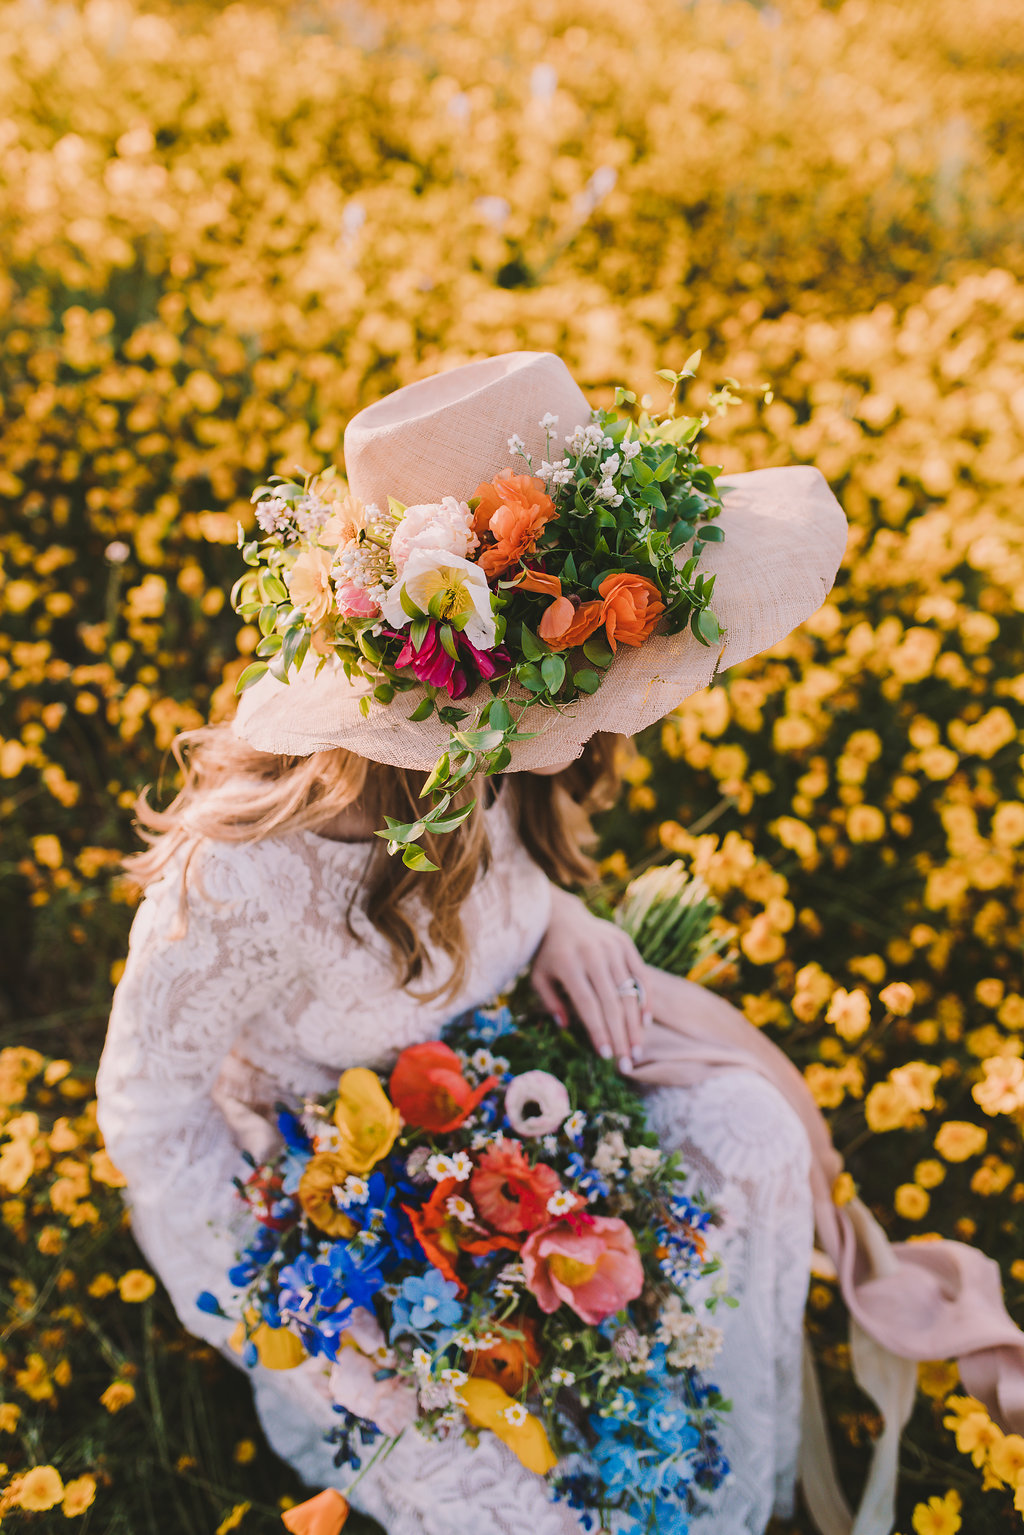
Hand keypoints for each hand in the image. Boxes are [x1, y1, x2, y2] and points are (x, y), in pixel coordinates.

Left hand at [530, 885, 651, 1069]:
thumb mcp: (538, 977)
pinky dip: (645, 1000)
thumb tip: (566, 1027)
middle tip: (626, 1063)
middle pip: (612, 1003)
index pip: (587, 1005)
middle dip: (620, 1036)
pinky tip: (646, 1022)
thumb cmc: (547, 954)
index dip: (599, 1031)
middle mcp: (592, 954)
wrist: (562, 915)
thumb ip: (550, 1002)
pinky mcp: (625, 943)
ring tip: (637, 1050)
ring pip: (629, 992)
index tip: (606, 1056)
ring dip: (635, 1025)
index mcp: (568, 964)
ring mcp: (612, 947)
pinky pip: (640, 975)